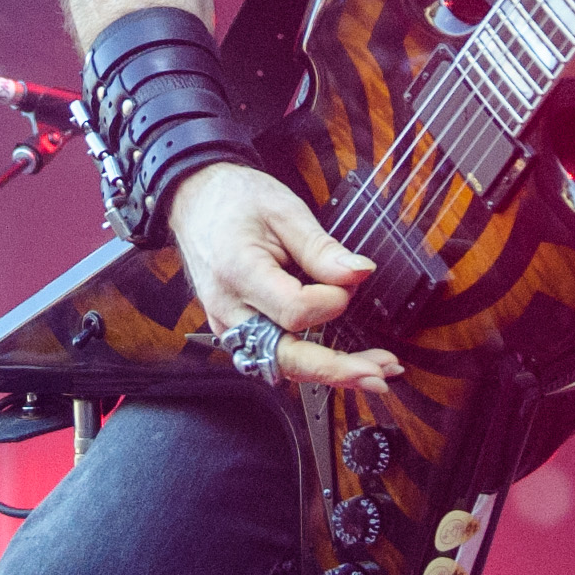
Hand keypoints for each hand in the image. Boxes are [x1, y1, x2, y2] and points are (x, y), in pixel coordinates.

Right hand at [167, 163, 397, 394]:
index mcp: (238, 272)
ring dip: (330, 372)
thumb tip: (359, 274)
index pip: (293, 310)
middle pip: (286, 356)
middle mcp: (228, 309)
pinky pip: (274, 356)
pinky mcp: (236, 332)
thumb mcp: (284, 210)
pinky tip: (343, 364)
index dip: (331, 302)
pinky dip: (311, 364)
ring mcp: (228, 325)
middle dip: (336, 369)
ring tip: (374, 372)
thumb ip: (321, 248)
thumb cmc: (235, 200)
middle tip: (380, 374)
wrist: (195, 200)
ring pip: (282, 365)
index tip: (351, 282)